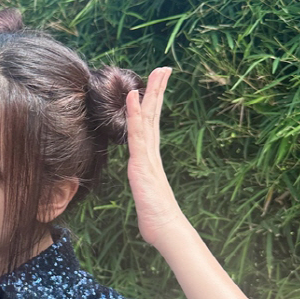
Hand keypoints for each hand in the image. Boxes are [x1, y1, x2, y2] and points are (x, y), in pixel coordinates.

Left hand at [125, 67, 183, 245]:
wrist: (165, 230)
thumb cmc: (157, 219)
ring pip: (148, 118)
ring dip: (151, 94)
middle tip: (164, 68)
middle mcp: (151, 153)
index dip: (154, 104)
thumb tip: (147, 198)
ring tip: (156, 72)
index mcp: (150, 159)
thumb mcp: (146, 198)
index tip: (158, 85)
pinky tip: (134, 96)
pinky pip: (137, 133)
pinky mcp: (142, 162)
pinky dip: (135, 113)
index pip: (152, 125)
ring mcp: (148, 156)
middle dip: (159, 91)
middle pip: (155, 115)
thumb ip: (146, 191)